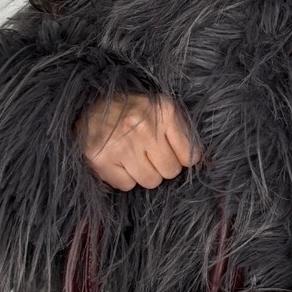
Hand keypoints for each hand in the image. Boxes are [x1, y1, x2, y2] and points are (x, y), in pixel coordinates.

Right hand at [79, 92, 198, 190]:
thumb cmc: (131, 111)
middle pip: (170, 171)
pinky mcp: (101, 160)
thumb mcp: (160, 110)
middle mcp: (143, 127)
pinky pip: (127, 185)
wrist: (87, 106)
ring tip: (132, 156)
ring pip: (150, 181)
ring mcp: (121, 145)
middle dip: (162, 166)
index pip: (190, 155)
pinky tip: (118, 161)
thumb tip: (204, 162)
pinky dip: (123, 177)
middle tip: (147, 153)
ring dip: (143, 173)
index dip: (181, 157)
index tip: (168, 151)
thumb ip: (183, 132)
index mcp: (164, 112)